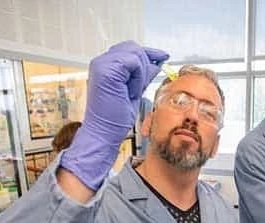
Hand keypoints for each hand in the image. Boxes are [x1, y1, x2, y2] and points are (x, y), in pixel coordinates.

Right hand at [61, 41, 168, 189]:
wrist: (104, 132)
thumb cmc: (115, 117)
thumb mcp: (133, 91)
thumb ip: (141, 75)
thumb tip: (155, 63)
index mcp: (105, 66)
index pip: (130, 50)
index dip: (148, 53)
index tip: (163, 57)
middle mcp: (101, 62)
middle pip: (133, 48)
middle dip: (145, 65)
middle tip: (142, 86)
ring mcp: (102, 65)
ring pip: (135, 54)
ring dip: (141, 74)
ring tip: (132, 92)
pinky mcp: (106, 71)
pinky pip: (133, 63)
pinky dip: (138, 77)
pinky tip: (131, 91)